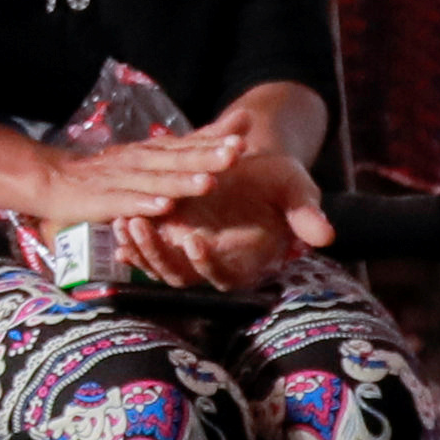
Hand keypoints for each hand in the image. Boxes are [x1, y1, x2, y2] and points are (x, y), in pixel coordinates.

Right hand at [18, 126, 242, 231]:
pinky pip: (127, 203)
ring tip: (208, 183)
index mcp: (153, 151)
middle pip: (178, 158)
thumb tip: (233, 127)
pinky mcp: (104, 200)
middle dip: (207, 156)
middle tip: (237, 152)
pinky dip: (145, 204)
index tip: (246, 132)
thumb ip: (188, 147)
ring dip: (182, 182)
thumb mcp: (150, 156)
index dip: (217, 138)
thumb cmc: (108, 171)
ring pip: (157, 180)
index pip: (189, 142)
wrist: (53, 178)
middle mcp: (141, 161)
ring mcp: (122, 180)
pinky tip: (164, 207)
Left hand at [121, 130, 340, 296]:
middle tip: (139, 227)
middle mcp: (215, 266)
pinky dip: (130, 244)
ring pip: (160, 266)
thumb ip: (306, 213)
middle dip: (158, 256)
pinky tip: (114, 228)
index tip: (195, 241)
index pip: (225, 276)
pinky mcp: (170, 243)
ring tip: (123, 222)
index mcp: (248, 262)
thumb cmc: (278, 179)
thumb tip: (325, 236)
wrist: (250, 163)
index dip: (209, 264)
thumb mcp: (294, 188)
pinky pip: (147, 252)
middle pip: (182, 276)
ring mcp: (189, 257)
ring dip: (140, 250)